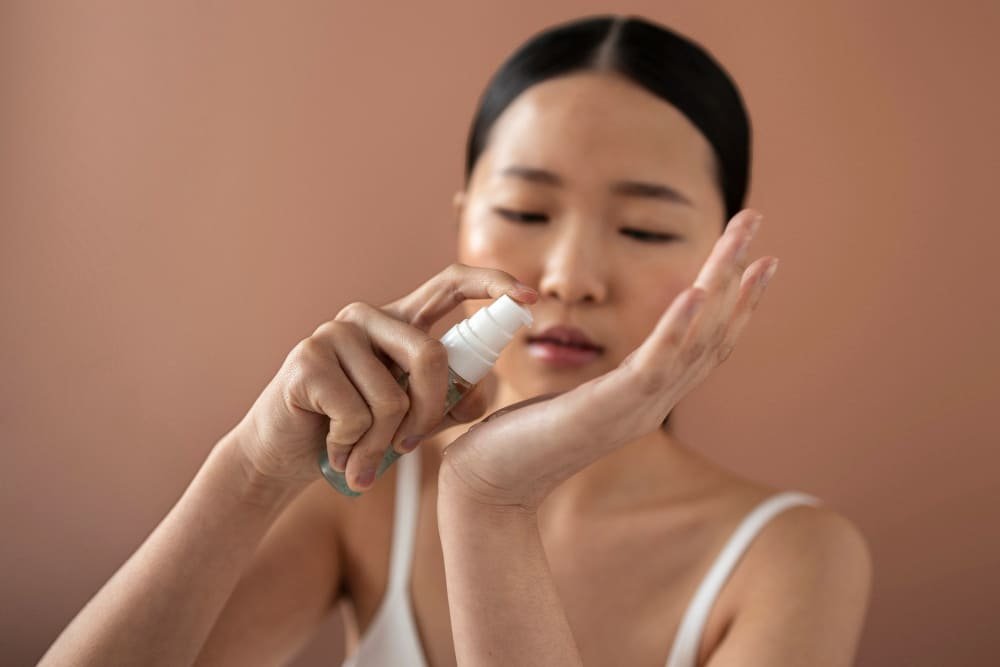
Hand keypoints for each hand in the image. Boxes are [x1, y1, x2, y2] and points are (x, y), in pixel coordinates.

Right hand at [230, 264, 538, 491]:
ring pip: (392, 396)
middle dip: (430, 413)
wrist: (284, 458)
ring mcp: (334, 332)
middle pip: (431, 355)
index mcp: (399, 322)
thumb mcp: (413, 418)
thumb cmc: (354, 433)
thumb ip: (451, 401)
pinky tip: (333, 449)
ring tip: (358, 454)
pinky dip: (351, 447)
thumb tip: (486, 387)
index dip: (494, 284)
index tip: (532, 297)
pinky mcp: (306, 358)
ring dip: (381, 444)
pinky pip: (357, 414)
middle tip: (409, 448)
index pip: (451, 284)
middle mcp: (368, 316)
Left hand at [438, 209, 776, 511]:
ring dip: (721, 286)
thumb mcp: (570, 403)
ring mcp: (635, 409)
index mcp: (644, 398)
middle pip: (711, 333)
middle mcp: (651, 403)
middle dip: (737, 273)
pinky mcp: (606, 410)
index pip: (702, 343)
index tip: (755, 257)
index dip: (734, 300)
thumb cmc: (519, 443)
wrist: (489, 486)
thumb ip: (598, 384)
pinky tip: (697, 292)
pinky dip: (676, 328)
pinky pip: (653, 364)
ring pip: (694, 341)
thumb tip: (598, 361)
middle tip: (754, 217)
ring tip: (742, 242)